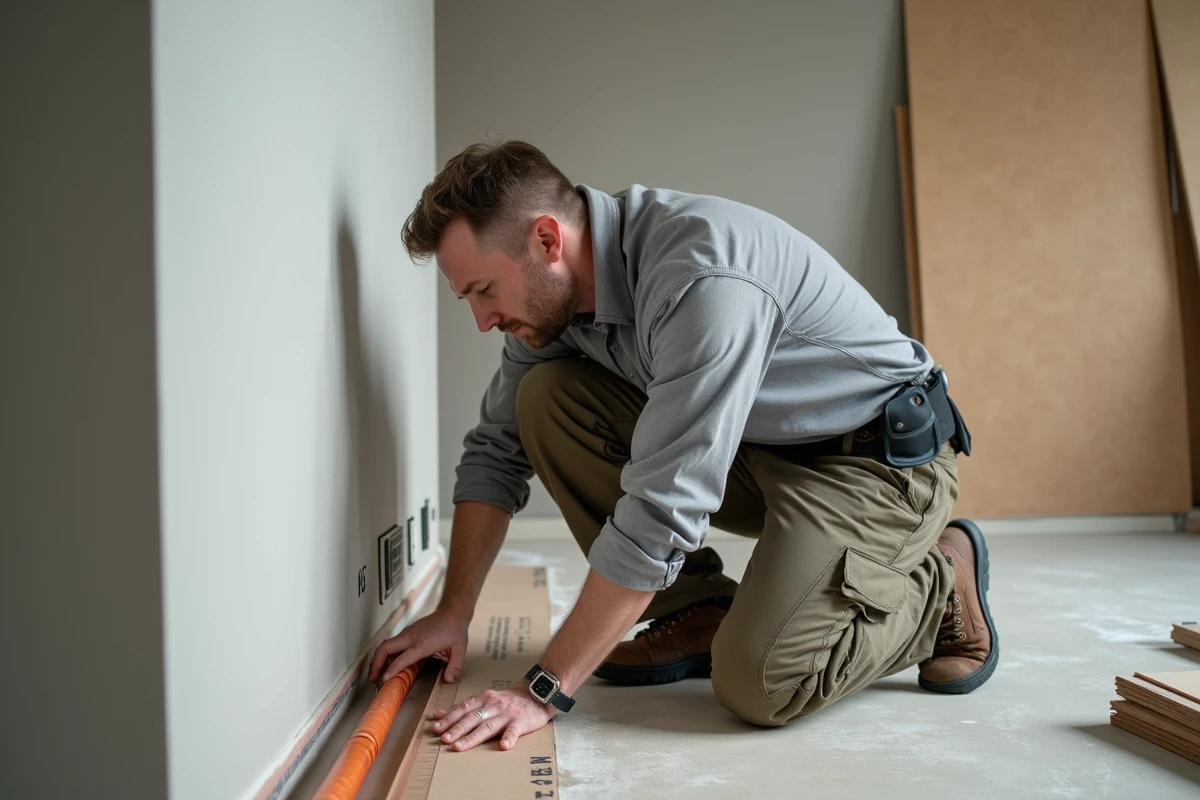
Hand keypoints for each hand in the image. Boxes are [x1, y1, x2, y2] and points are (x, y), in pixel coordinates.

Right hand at [369, 606, 469, 683]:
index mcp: (422, 644)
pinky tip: (387, 664)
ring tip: (376, 674)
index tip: (383, 680)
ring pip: (386, 645)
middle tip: (372, 678)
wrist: (452, 612)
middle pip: (385, 648)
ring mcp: (407, 633)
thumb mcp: (459, 650)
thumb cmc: (455, 630)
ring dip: (378, 659)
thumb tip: (449, 680)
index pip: (402, 658)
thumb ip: (455, 667)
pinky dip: (386, 654)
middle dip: (375, 663)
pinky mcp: (407, 632)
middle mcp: (411, 637)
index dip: (391, 670)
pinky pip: (392, 644)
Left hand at [431, 687, 554, 751]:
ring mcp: (507, 713)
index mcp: (484, 699)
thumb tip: (438, 714)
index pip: (463, 708)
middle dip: (457, 729)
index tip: (435, 727)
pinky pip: (514, 731)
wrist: (536, 693)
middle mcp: (493, 705)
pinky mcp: (521, 721)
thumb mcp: (485, 698)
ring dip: (473, 737)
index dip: (449, 718)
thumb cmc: (508, 699)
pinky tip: (503, 746)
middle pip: (472, 718)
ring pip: (488, 726)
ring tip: (460, 747)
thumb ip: (464, 707)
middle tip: (444, 740)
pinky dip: (509, 738)